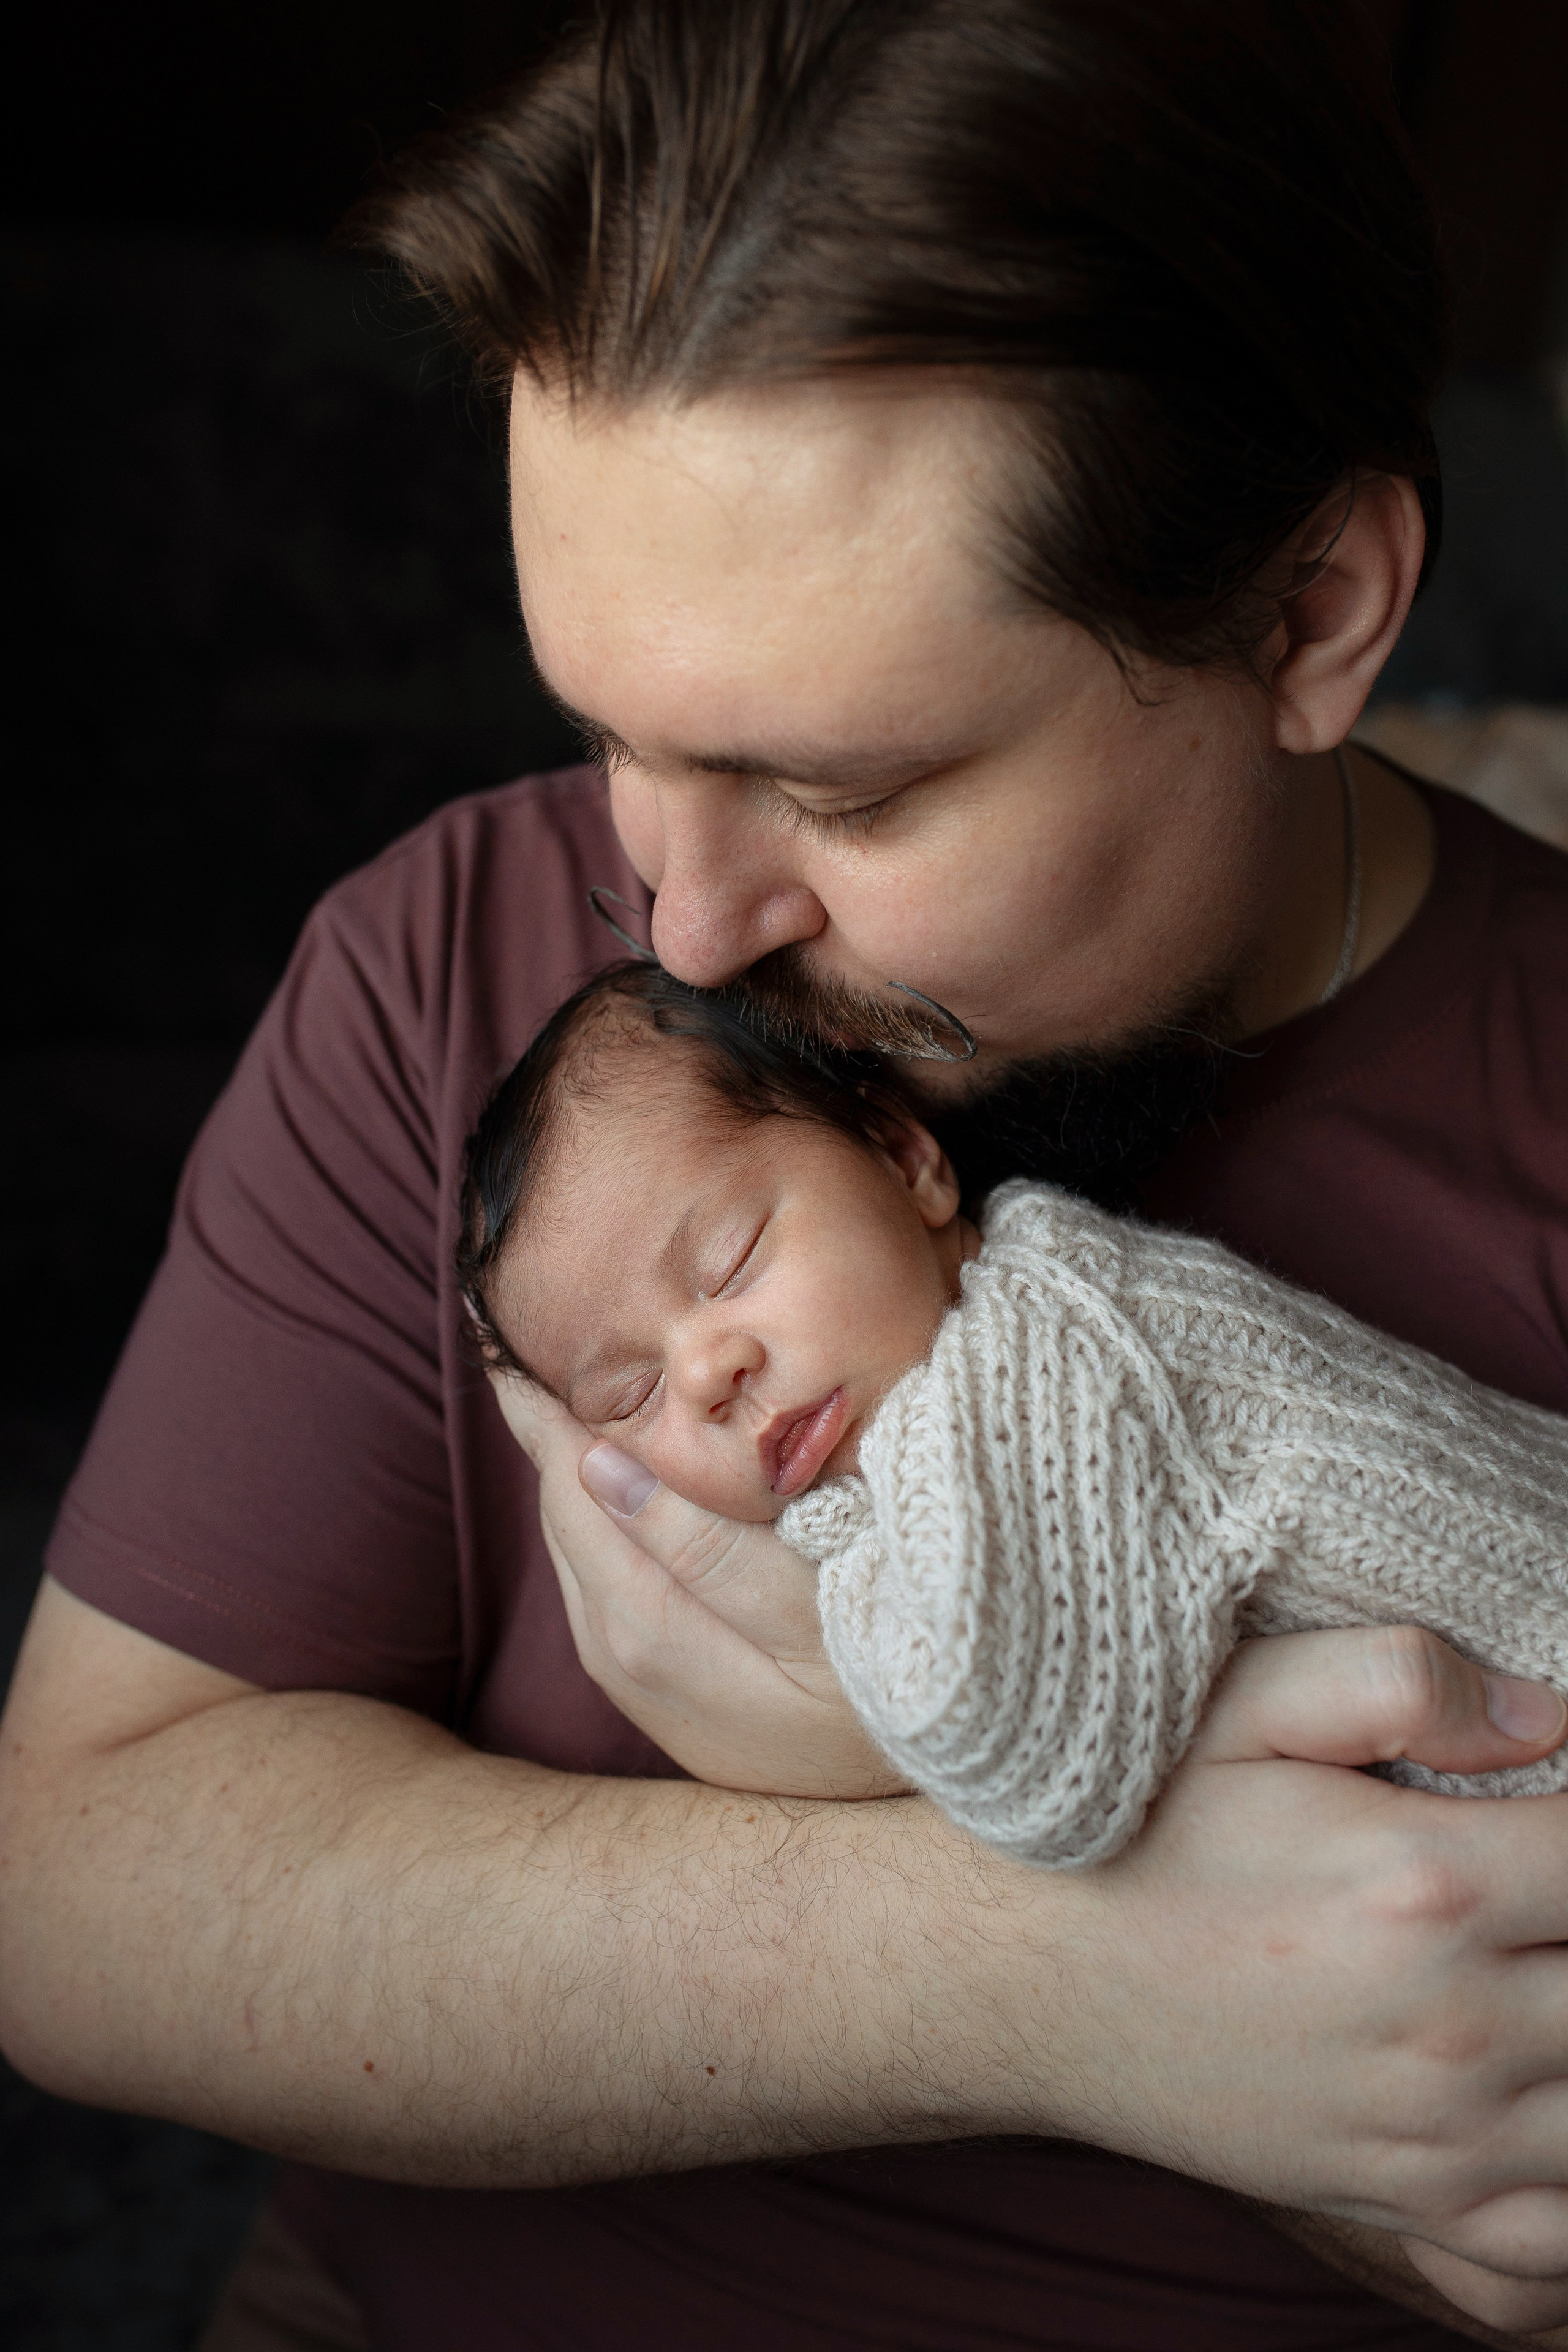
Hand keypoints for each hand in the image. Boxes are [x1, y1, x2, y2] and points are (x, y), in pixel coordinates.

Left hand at [489, 1372, 902, 1796]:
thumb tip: (599, 1465)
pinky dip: (597, 1522)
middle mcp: (623, 1659)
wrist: (917, 1783)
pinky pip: (603, 1584)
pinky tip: (615, 1483)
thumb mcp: (809, 1613)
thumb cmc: (887, 1689)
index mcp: (650, 1629)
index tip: (509, 1340)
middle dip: (546, 1434)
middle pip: (566, 1519)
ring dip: (568, 1475)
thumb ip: (703, 1542)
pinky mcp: (659, 1692)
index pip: (575, 1492)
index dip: (543, 1414)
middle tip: (526, 1350)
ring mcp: (637, 1682)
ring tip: (560, 1399)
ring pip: (579, 1551)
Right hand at [1054, 1627, 1567, 2308]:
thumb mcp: (1239, 1706)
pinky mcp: (1408, 2202)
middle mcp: (1453, 2024)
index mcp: (1429, 1883)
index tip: (1547, 1810)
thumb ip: (1395, 1678)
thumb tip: (1542, 1712)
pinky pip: (1562, 2246)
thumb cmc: (1135, 1830)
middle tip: (1537, 1899)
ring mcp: (1437, 2133)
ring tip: (1537, 1978)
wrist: (1024, 1978)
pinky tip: (1540, 2099)